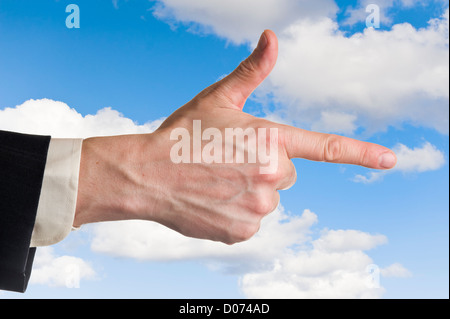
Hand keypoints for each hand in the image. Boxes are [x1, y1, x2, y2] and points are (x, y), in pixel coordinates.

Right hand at [74, 30, 396, 244]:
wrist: (146, 174)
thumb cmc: (182, 134)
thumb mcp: (218, 98)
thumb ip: (252, 70)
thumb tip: (271, 36)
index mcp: (269, 140)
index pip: (323, 146)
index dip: (360, 152)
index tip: (390, 159)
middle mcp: (270, 176)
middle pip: (286, 174)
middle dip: (264, 167)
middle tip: (228, 161)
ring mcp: (257, 209)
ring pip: (268, 198)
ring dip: (249, 190)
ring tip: (216, 181)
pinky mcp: (243, 232)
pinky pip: (252, 221)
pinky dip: (236, 212)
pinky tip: (213, 200)